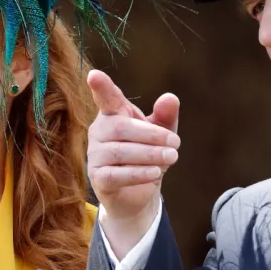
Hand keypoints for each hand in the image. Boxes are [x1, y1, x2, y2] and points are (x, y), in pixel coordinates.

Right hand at [87, 70, 179, 255]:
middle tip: (176, 143)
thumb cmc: (147, 154)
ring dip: (150, 154)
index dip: (101, 87)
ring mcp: (95, 155)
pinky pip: (116, 175)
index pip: (106, 98)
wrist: (138, 194)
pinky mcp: (98, 178)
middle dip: (151, 135)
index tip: (94, 76)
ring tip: (172, 157)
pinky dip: (138, 173)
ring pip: (120, 152)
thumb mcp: (161, 133)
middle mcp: (99, 132)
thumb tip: (170, 97)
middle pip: (121, 127)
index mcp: (113, 114)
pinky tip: (155, 173)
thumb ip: (165, 116)